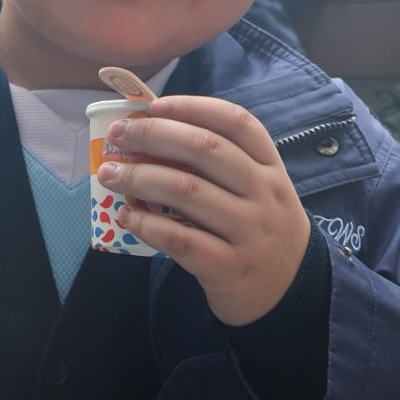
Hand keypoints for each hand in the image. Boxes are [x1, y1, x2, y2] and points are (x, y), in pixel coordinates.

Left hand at [94, 95, 311, 324]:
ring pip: (187, 191)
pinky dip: (146, 224)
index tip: (155, 106)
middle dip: (155, 136)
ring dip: (140, 177)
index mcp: (270, 167)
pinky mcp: (228, 267)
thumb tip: (153, 139)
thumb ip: (222, 167)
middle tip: (119, 135)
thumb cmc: (260, 231)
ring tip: (110, 175)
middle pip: (205, 149)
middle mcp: (264, 194)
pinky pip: (179, 238)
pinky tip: (126, 216)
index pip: (236, 122)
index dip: (193, 107)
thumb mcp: (261, 192)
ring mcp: (248, 231)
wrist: (289, 292)